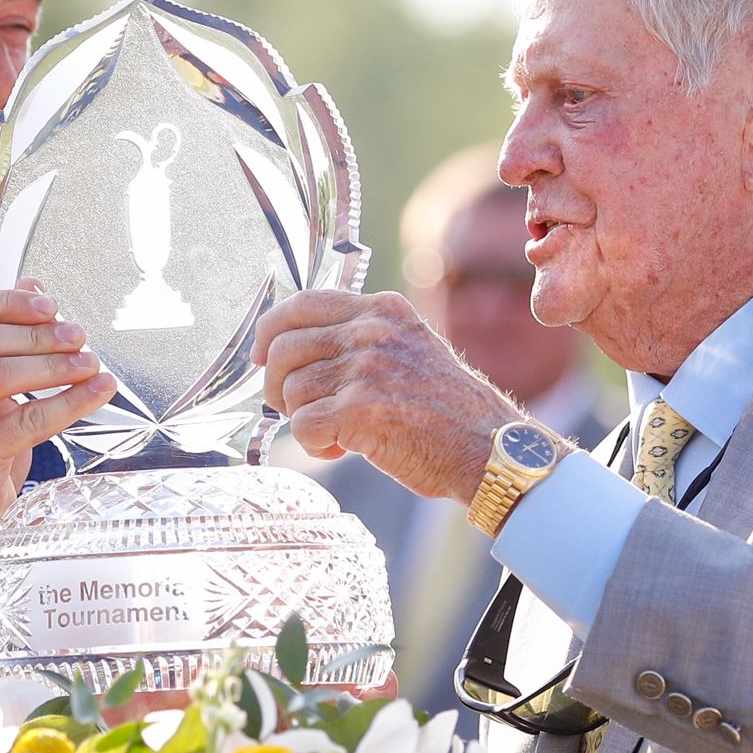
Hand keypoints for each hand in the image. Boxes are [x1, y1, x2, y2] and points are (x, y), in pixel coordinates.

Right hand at [0, 283, 115, 570]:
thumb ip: (1, 350)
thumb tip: (35, 291)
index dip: (8, 302)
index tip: (50, 304)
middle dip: (38, 332)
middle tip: (79, 335)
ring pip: (1, 374)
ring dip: (55, 364)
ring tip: (91, 363)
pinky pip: (27, 420)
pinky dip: (70, 401)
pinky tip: (97, 392)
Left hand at [254, 290, 520, 502]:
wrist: (490, 449)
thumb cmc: (447, 412)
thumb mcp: (409, 350)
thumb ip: (360, 340)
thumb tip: (288, 351)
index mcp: (383, 309)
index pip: (302, 304)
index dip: (270, 331)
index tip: (262, 357)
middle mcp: (373, 330)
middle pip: (284, 348)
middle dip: (279, 387)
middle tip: (300, 411)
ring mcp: (366, 367)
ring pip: (291, 391)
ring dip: (304, 420)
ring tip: (340, 434)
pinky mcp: (360, 408)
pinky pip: (302, 426)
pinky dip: (315, 446)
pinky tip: (345, 449)